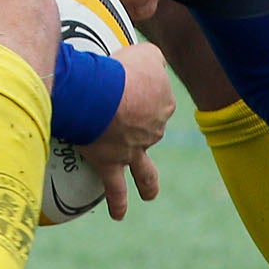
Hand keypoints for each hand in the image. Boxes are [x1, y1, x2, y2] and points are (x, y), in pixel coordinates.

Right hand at [77, 41, 172, 219]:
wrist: (104, 94)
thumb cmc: (122, 69)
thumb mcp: (146, 53)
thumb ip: (153, 60)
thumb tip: (153, 65)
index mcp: (164, 102)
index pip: (158, 95)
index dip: (142, 88)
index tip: (124, 80)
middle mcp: (154, 129)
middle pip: (149, 128)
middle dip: (140, 124)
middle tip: (119, 112)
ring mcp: (135, 149)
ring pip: (145, 168)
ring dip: (148, 183)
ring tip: (150, 193)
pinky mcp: (112, 162)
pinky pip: (116, 188)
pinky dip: (118, 202)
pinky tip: (119, 214)